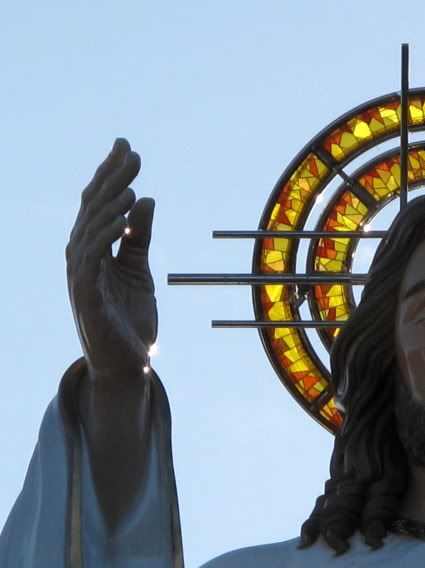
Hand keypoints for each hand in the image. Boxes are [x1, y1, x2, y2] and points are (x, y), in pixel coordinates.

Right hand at [66, 138, 156, 383]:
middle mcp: (81, 258)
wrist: (127, 363)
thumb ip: (138, 236)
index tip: (126, 148)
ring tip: (131, 184)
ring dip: (110, 205)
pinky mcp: (86, 295)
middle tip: (131, 153)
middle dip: (112, 180)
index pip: (99, 205)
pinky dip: (106, 235)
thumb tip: (145, 198)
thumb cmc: (129, 316)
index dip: (111, 176)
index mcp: (92, 250)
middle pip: (93, 210)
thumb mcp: (139, 269)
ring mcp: (80, 276)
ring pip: (91, 231)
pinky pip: (93, 258)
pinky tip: (123, 219)